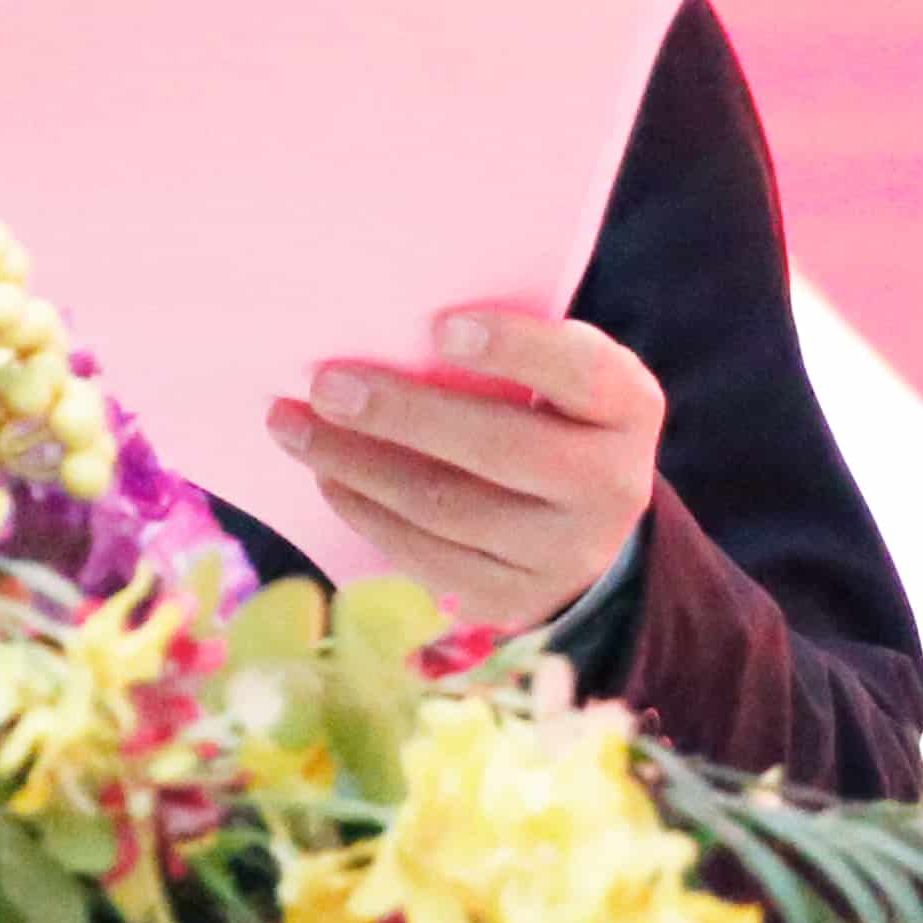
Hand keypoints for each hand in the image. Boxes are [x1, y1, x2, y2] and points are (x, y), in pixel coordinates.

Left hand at [266, 310, 662, 633]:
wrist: (581, 524)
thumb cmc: (546, 412)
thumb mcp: (554, 375)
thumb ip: (504, 350)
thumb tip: (384, 323)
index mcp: (627, 408)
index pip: (579, 373)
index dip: (514, 348)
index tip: (440, 326)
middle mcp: (611, 486)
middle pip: (499, 449)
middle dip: (401, 415)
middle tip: (324, 385)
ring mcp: (564, 554)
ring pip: (449, 509)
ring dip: (357, 465)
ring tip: (295, 427)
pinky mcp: (514, 600)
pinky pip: (427, 558)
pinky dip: (366, 514)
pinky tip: (328, 477)